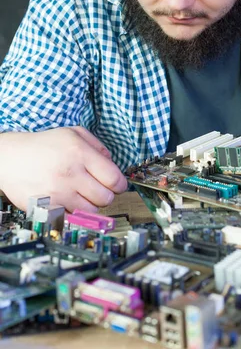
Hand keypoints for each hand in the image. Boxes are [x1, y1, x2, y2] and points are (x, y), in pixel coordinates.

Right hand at [0, 126, 126, 212]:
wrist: (10, 158)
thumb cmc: (44, 145)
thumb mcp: (73, 133)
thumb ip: (98, 146)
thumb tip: (113, 165)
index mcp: (80, 152)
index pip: (114, 178)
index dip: (120, 184)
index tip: (118, 186)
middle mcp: (70, 173)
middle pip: (106, 198)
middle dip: (106, 194)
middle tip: (97, 189)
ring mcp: (58, 192)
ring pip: (91, 211)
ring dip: (90, 204)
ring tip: (81, 194)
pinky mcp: (47, 207)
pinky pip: (73, 218)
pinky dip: (75, 212)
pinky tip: (69, 201)